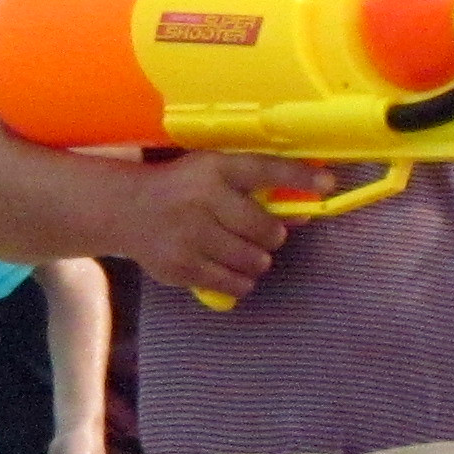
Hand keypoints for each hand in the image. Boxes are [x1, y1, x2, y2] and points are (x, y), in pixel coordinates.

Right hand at [123, 149, 307, 304]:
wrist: (125, 210)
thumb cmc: (181, 190)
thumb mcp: (214, 176)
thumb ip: (256, 190)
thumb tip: (304, 213)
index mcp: (213, 169)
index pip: (264, 170)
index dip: (298, 178)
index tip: (327, 184)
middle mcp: (202, 200)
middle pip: (266, 229)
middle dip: (271, 236)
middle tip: (261, 235)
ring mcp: (190, 236)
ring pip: (254, 261)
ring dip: (256, 260)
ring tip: (241, 252)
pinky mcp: (182, 267)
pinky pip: (233, 283)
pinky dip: (239, 280)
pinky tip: (228, 269)